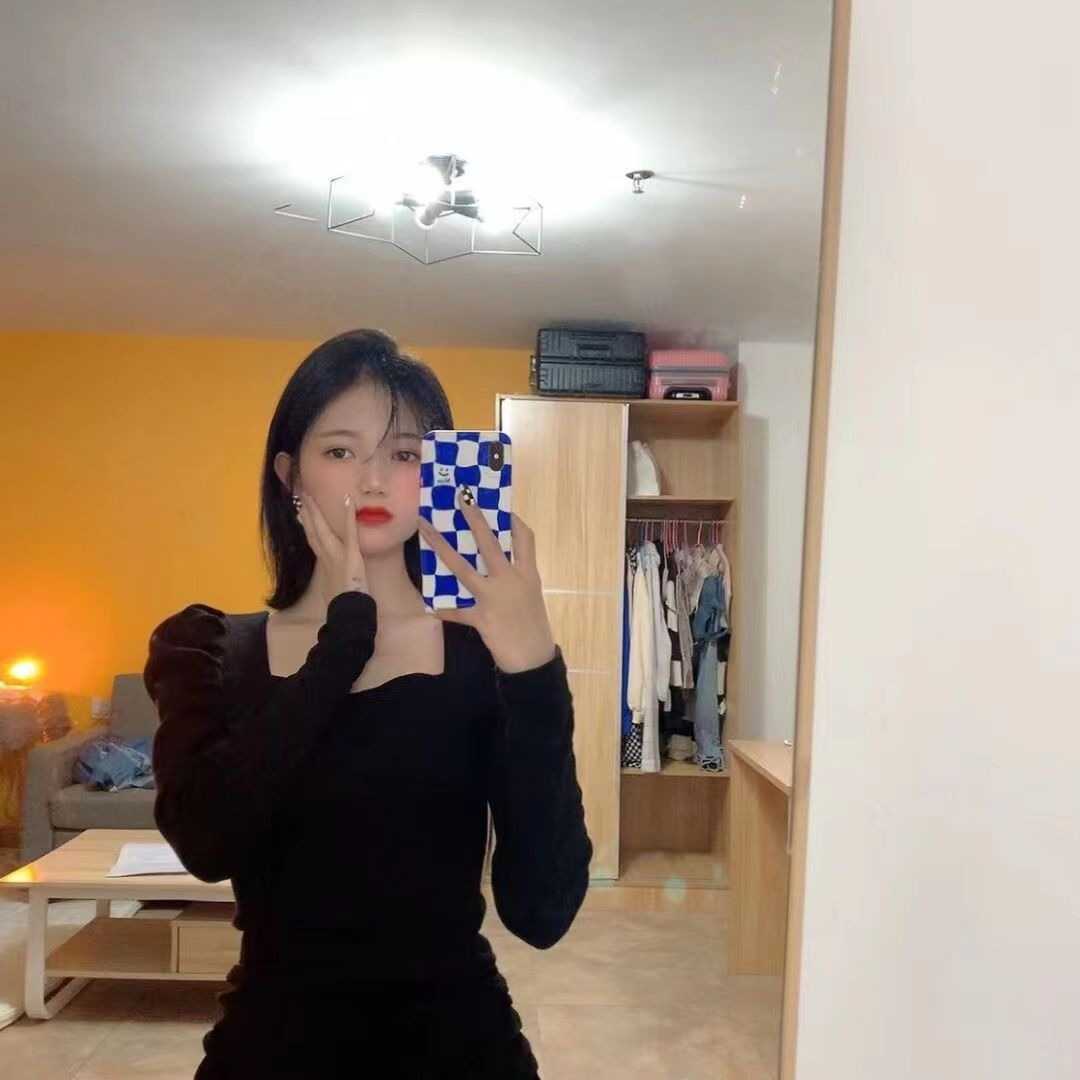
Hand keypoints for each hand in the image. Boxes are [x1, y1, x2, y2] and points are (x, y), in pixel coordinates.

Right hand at [295, 492, 369, 613]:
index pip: (312, 540)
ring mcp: (337, 554)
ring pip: (324, 529)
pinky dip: (349, 516)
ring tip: (310, 495)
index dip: (306, 525)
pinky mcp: (351, 555)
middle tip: (300, 495)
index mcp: (324, 563)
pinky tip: (348, 501)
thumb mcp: (332, 589)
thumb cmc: (342, 605)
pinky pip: (350, 532)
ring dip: (317, 511)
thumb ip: (331, 579)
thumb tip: (331, 574)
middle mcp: (327, 555)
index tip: (300, 512)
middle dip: (307, 512)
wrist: (346, 612)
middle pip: (313, 531)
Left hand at [416, 500, 556, 673]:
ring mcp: (494, 598)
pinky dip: (444, 609)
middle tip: (461, 498)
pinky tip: (431, 607)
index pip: (524, 538)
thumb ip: (515, 578)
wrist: (534, 659)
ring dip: (441, 547)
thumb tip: (496, 564)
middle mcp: (511, 580)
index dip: (513, 520)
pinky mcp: (482, 617)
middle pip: (490, 543)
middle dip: (474, 518)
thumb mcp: (531, 596)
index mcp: (527, 573)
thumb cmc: (535, 627)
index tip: (501, 506)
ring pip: (463, 568)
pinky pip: (457, 611)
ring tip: (425, 529)